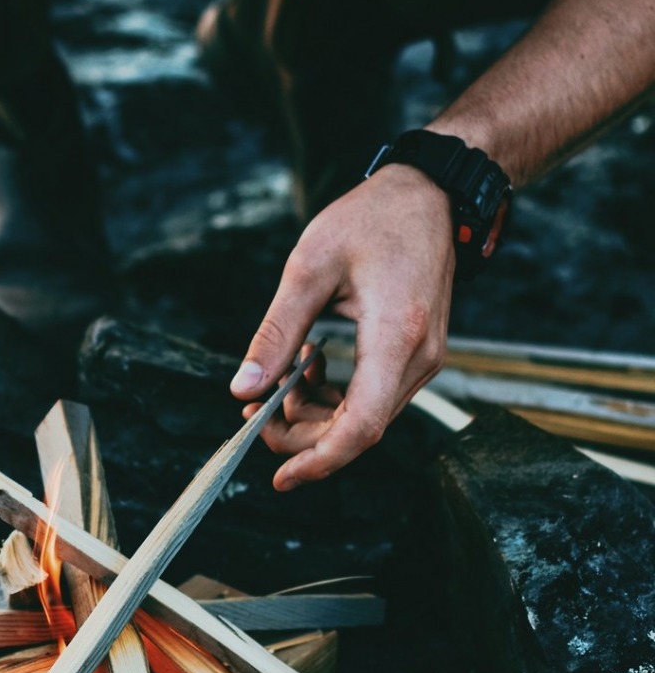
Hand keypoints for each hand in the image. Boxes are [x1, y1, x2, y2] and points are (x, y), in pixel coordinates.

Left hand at [230, 164, 454, 488]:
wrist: (429, 195)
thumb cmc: (371, 219)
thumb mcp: (309, 268)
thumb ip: (275, 333)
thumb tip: (242, 387)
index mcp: (395, 337)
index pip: (361, 427)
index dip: (319, 461)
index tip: (279, 477)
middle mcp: (419, 358)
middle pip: (358, 430)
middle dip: (302, 434)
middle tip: (255, 411)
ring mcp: (423, 359)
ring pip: (365, 417)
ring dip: (316, 413)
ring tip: (280, 379)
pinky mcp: (417, 354)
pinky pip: (374, 396)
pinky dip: (336, 396)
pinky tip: (310, 364)